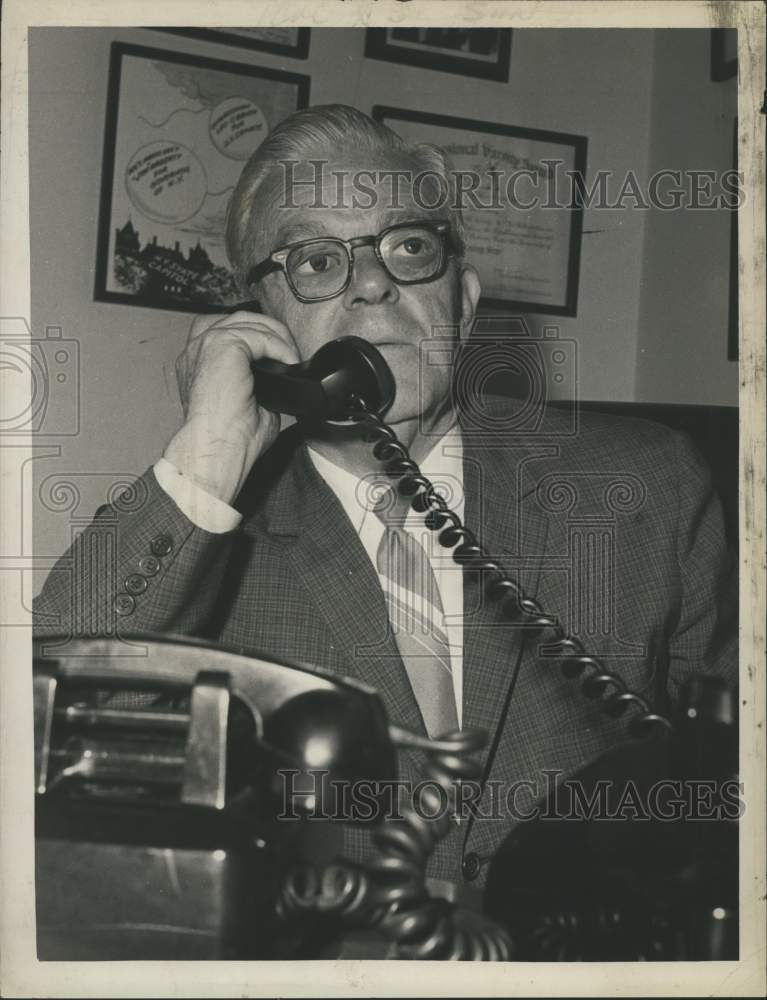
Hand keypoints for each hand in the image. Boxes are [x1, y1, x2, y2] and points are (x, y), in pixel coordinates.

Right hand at [162, 310, 298, 504]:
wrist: (217, 450)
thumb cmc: (227, 439)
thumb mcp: (250, 404)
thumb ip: (260, 384)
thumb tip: (283, 380)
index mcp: (199, 363)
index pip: (228, 331)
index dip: (258, 337)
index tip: (280, 356)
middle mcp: (197, 350)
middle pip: (238, 318)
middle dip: (270, 330)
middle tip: (291, 354)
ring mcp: (206, 344)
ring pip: (249, 320)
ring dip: (277, 336)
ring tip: (292, 357)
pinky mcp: (222, 346)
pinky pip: (259, 334)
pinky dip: (279, 346)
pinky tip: (288, 362)